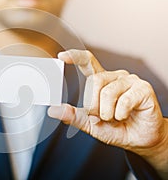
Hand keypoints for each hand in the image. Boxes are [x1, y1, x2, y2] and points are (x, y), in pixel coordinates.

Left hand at [48, 49, 167, 176]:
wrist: (139, 140)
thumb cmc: (116, 128)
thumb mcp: (90, 124)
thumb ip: (73, 116)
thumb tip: (53, 110)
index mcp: (101, 82)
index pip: (87, 62)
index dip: (75, 57)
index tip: (62, 56)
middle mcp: (114, 77)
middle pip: (93, 82)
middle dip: (93, 106)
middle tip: (102, 116)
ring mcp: (130, 81)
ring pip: (107, 92)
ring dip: (106, 112)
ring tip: (114, 117)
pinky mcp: (143, 89)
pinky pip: (124, 101)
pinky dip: (120, 114)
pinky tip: (125, 116)